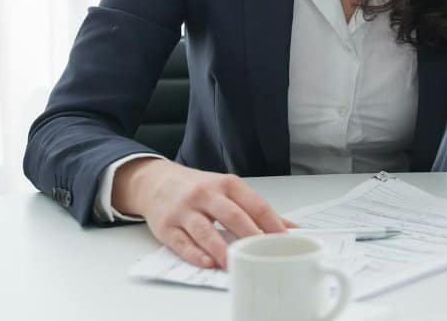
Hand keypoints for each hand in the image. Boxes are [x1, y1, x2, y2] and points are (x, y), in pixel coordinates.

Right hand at [112, 157, 296, 268]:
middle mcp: (205, 194)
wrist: (156, 182)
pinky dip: (195, 253)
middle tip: (264, 253)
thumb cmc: (197, 188)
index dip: (271, 223)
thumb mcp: (227, 190)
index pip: (254, 204)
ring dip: (222, 249)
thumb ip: (256, 209)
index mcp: (226, 184)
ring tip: (235, 263)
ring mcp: (185, 210)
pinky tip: (208, 261)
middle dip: (250, 235)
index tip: (284, 240)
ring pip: (206, 230)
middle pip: (232, 216)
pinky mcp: (167, 226)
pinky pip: (182, 242)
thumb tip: (290, 228)